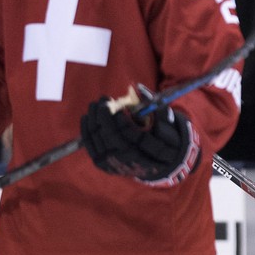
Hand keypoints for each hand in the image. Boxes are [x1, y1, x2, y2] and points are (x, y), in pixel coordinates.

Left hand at [80, 98, 200, 185]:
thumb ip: (155, 105)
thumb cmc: (163, 136)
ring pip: (100, 141)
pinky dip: (87, 131)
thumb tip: (139, 89)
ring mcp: (117, 166)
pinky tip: (87, 116)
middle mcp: (133, 162)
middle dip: (106, 117)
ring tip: (96, 104)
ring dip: (95, 120)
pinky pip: (91, 147)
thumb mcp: (167, 121)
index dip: (122, 121)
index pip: (132, 136)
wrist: (156, 162)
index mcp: (154, 151)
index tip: (118, 105)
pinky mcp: (104, 165)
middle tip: (104, 100)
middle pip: (113, 138)